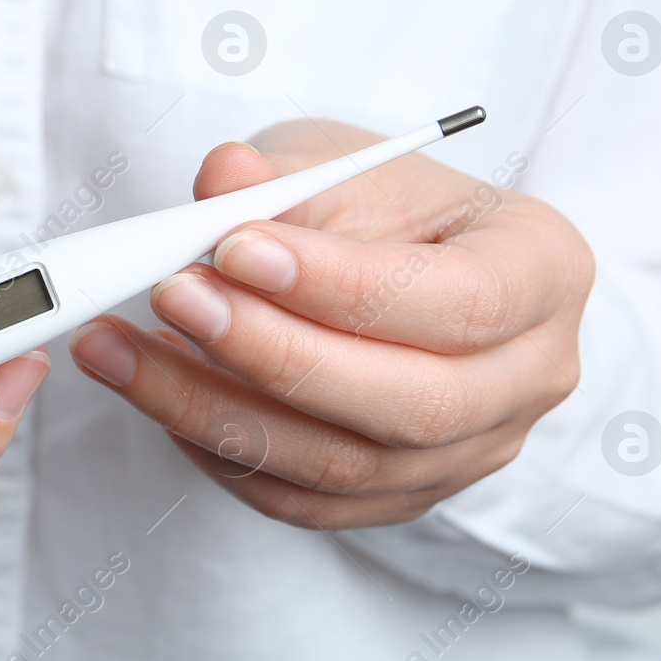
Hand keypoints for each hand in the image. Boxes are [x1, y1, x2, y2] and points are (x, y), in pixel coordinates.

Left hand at [69, 119, 592, 529]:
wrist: (399, 259)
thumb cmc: (386, 202)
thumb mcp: (344, 161)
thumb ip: (285, 177)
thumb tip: (221, 180)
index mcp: (542, 273)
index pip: (460, 301)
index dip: (343, 285)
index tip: (233, 247)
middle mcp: (529, 379)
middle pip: (410, 404)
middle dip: (273, 354)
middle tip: (170, 294)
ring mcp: (469, 454)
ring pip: (341, 466)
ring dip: (210, 406)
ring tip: (118, 346)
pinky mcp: (400, 497)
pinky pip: (302, 499)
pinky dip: (216, 450)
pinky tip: (154, 390)